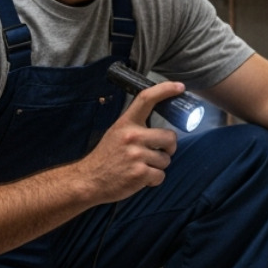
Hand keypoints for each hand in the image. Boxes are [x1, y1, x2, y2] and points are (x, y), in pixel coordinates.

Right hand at [76, 80, 180, 201]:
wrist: (89, 180)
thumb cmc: (106, 157)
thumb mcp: (116, 133)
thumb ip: (136, 127)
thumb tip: (161, 127)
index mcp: (126, 123)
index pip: (146, 99)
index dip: (165, 90)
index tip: (179, 87)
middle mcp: (132, 136)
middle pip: (170, 137)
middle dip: (169, 147)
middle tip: (158, 152)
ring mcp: (136, 155)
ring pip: (166, 159)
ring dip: (158, 166)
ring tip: (142, 166)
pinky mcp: (140, 174)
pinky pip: (161, 176)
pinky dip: (153, 180)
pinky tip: (140, 178)